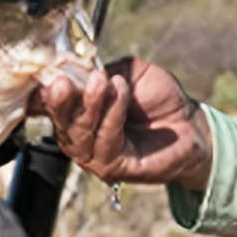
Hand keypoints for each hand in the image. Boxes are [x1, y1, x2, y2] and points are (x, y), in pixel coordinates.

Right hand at [40, 57, 212, 189]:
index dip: (46, 92)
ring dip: (89, 106)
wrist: (189, 124)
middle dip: (62, 101)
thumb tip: (83, 69)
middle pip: (62, 122)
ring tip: (100, 81)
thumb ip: (107, 69)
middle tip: (64, 81)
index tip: (49, 74)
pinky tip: (120, 91)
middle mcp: (80, 137)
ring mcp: (95, 156)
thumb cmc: (157, 99)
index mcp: (78, 113)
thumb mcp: (130, 73)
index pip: (51, 105)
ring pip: (80, 135)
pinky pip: (106, 142)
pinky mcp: (113, 168)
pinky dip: (112, 114)